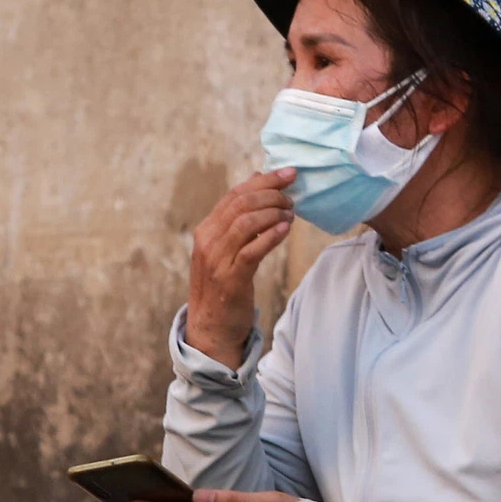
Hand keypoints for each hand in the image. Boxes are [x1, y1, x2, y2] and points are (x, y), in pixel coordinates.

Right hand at [186, 168, 295, 368]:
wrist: (211, 328)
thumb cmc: (223, 286)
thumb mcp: (227, 249)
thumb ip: (239, 217)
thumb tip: (257, 178)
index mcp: (207, 229)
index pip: (235, 194)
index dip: (263, 180)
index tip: (288, 173)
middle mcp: (208, 240)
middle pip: (240, 203)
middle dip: (271, 193)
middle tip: (292, 196)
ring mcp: (217, 260)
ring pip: (245, 223)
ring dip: (272, 213)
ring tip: (291, 213)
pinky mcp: (230, 279)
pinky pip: (251, 251)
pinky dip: (270, 237)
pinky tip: (285, 230)